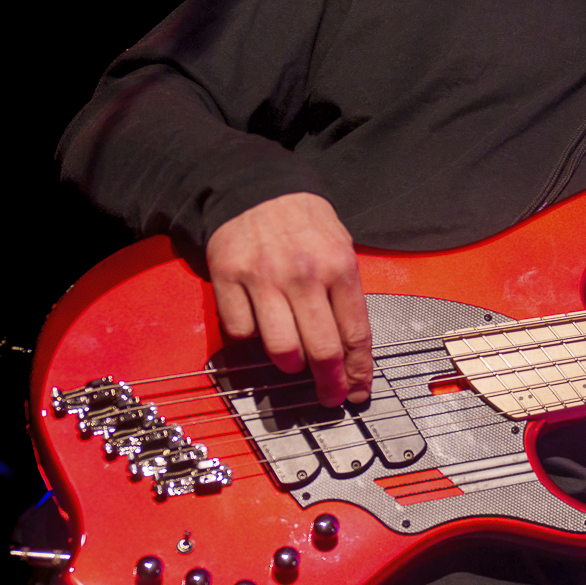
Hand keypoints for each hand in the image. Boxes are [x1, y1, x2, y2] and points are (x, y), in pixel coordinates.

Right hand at [205, 192, 372, 406]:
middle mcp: (303, 275)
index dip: (358, 370)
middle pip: (320, 350)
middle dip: (329, 383)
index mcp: (339, 267)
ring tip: (294, 360)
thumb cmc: (305, 224)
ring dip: (290, 365)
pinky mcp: (228, 278)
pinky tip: (261, 329)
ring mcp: (263, 278)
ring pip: (280, 348)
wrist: (257, 188)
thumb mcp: (341, 249)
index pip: (355, 334)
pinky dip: (251, 340)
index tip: (357, 391)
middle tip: (329, 396)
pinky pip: (241, 332)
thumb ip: (345, 296)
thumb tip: (351, 351)